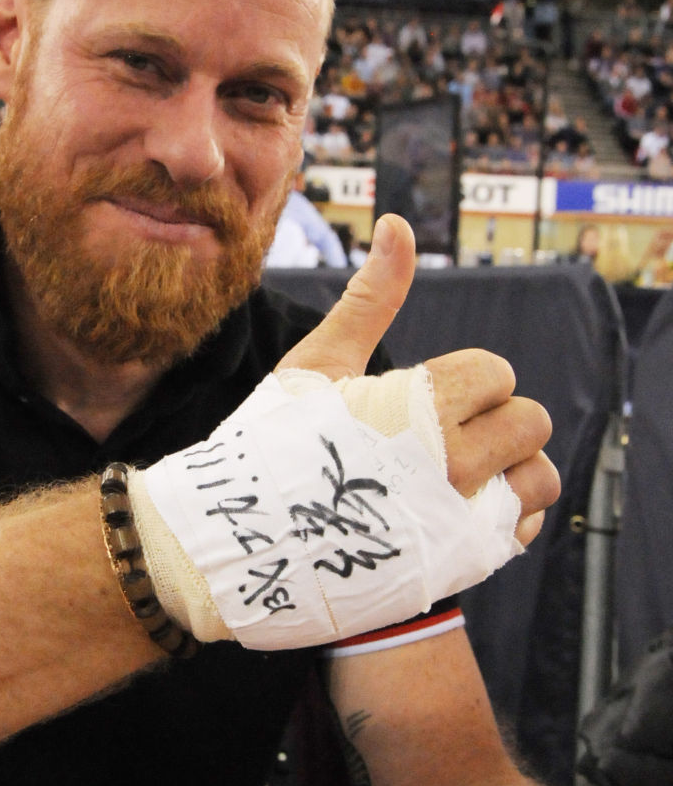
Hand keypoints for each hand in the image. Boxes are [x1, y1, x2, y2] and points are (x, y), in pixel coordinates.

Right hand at [278, 214, 558, 543]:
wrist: (246, 540)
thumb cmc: (274, 441)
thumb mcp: (318, 360)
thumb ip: (372, 295)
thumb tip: (397, 223)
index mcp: (421, 408)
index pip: (496, 373)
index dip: (464, 379)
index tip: (424, 395)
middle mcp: (452, 466)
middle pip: (529, 421)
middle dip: (494, 418)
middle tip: (443, 431)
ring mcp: (458, 520)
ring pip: (540, 479)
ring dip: (510, 468)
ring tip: (459, 470)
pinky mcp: (460, 563)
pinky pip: (522, 530)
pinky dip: (502, 514)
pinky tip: (456, 507)